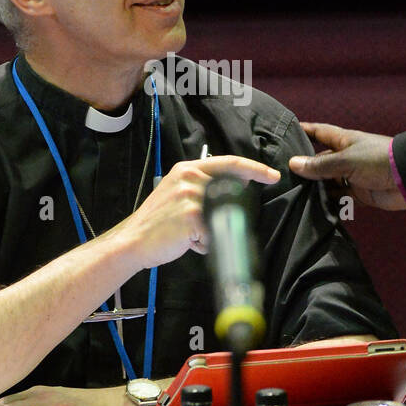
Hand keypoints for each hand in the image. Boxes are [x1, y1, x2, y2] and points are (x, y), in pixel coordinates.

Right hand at [112, 154, 280, 268]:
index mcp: (187, 169)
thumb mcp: (177, 192)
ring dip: (211, 230)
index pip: (229, 162)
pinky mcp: (191, 218)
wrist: (133, 240)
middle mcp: (189, 178)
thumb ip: (202, 185)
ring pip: (222, 215)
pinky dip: (204, 243)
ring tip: (190, 235)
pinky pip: (213, 234)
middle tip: (213, 224)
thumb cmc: (157, 221)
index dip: (255, 169)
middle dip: (229, 210)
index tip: (272, 176)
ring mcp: (190, 197)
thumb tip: (237, 185)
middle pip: (230, 190)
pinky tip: (187, 242)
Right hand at [287, 122, 405, 210]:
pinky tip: (315, 208)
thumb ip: (320, 165)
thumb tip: (293, 164)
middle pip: (320, 161)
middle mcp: (346, 157)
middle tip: (283, 176)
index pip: (319, 132)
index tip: (285, 132)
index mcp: (344, 141)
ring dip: (316, 189)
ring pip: (328, 182)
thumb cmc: (378, 160)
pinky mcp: (360, 194)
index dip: (304, 131)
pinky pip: (340, 198)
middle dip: (305, 168)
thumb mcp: (345, 160)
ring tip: (294, 195)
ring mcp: (353, 176)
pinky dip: (330, 203)